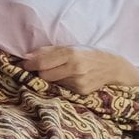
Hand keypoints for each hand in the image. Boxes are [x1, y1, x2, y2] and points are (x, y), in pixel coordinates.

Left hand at [21, 45, 138, 93]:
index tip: (24, 65)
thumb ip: (47, 51)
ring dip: (53, 78)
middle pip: (44, 75)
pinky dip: (63, 84)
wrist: (113, 67)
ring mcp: (79, 82)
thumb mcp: (69, 46)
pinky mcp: (82, 92)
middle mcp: (75, 68)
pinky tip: (72, 78)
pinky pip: (63, 89)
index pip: (41, 63)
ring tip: (63, 71)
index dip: (29, 65)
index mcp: (71, 53)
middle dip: (41, 72)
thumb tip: (25, 58)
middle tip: (46, 68)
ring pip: (52, 83)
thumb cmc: (88, 54)